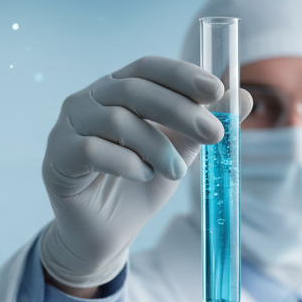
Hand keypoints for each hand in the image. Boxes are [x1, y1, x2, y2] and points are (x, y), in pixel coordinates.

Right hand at [40, 55, 248, 295]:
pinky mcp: (56, 159)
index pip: (148, 68)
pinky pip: (92, 151)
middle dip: (180, 110)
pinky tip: (142, 177)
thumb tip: (245, 97)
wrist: (106, 234)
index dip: (182, 74)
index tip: (217, 90)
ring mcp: (67, 128)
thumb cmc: (139, 187)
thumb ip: (203, 125)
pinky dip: (125, 162)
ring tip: (177, 172)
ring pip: (116, 120)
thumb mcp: (178, 153)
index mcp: (116, 90)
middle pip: (134, 90)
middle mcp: (87, 100)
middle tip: (214, 134)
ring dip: (156, 145)